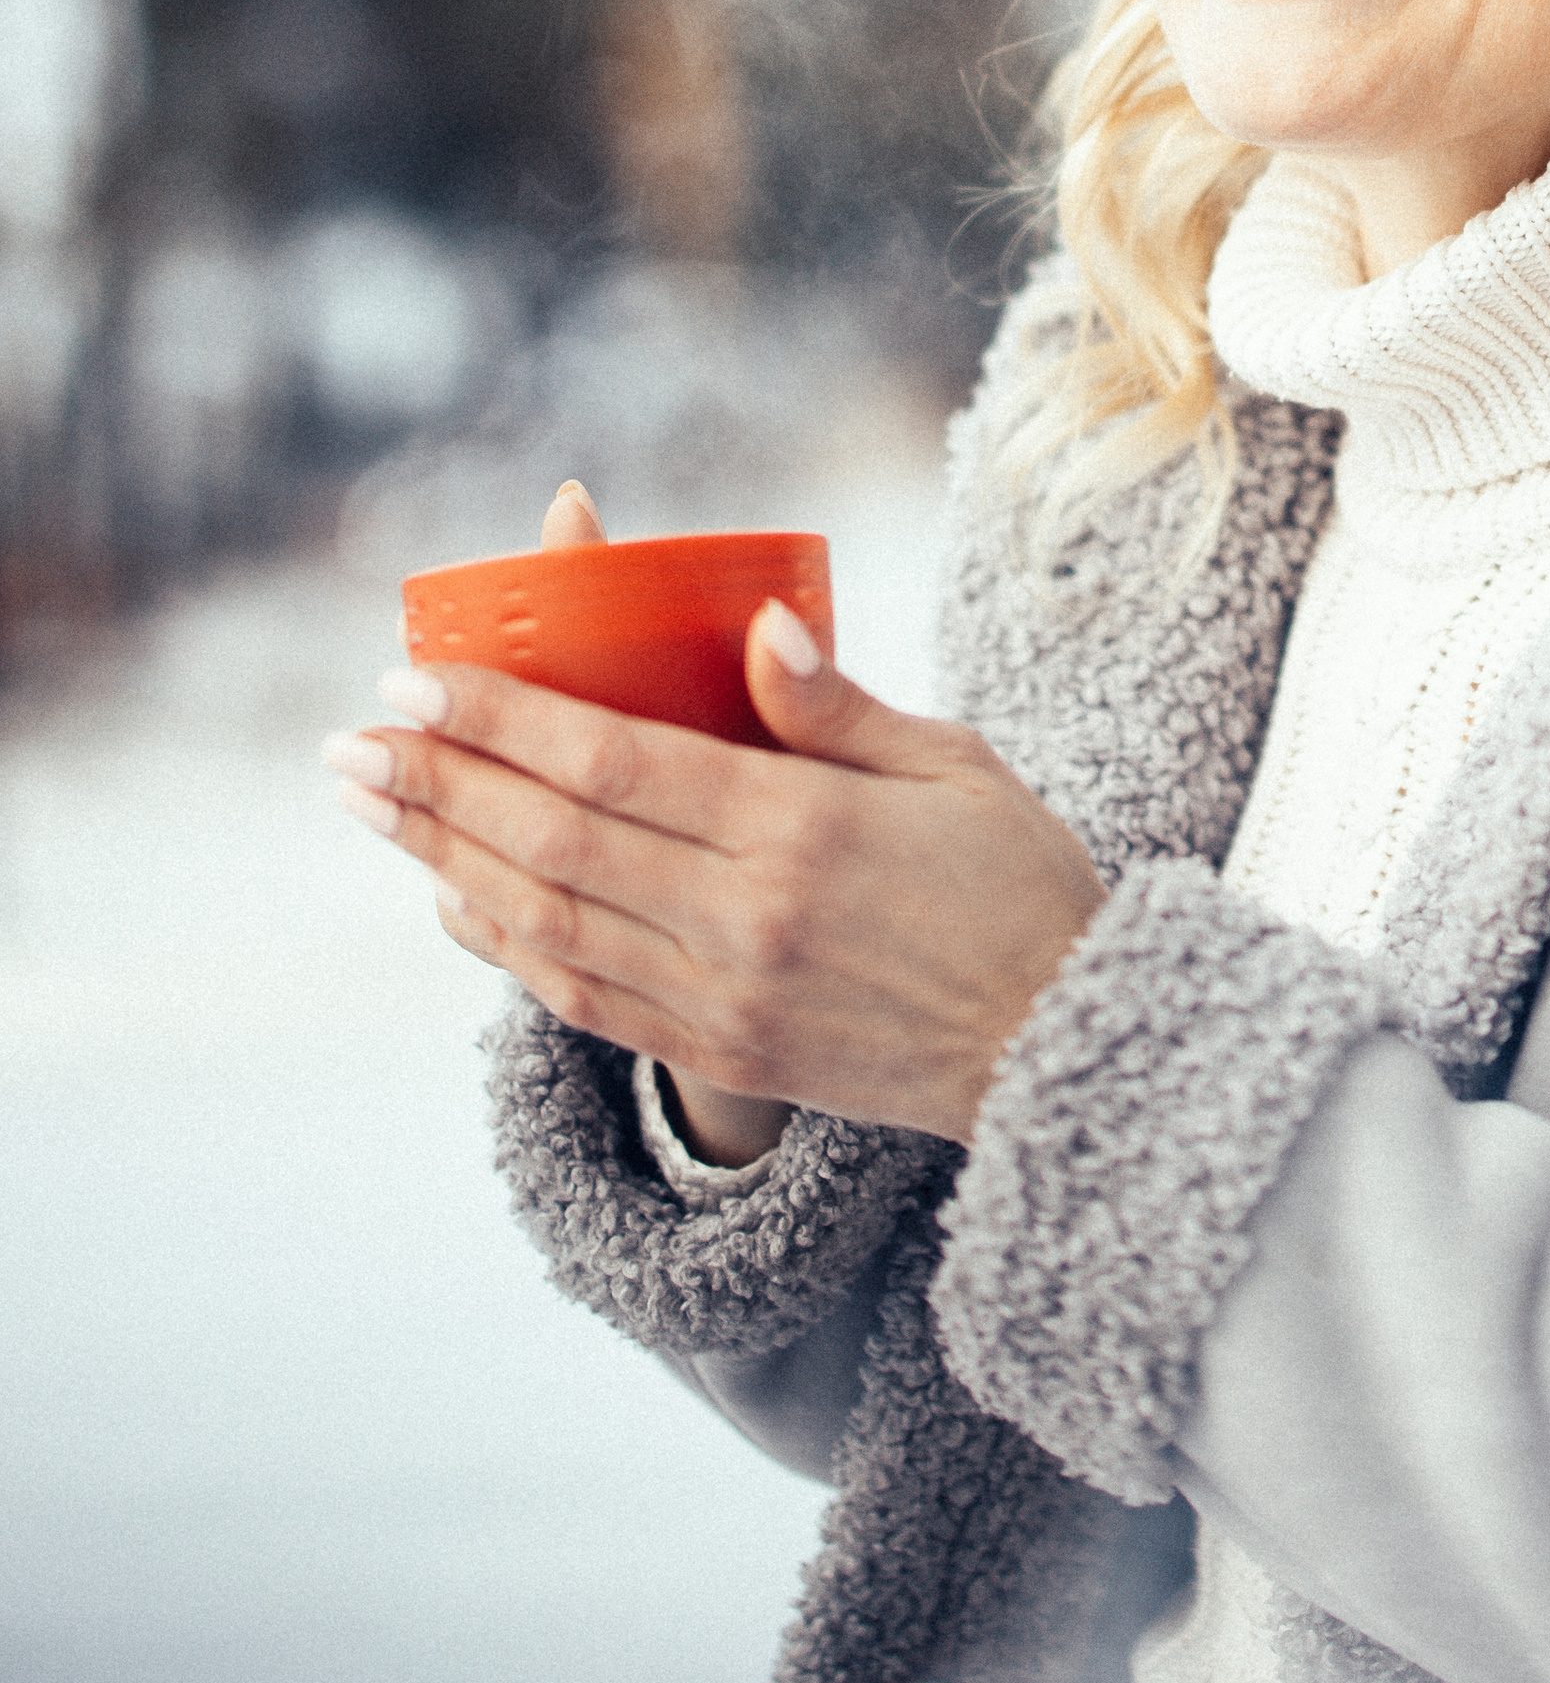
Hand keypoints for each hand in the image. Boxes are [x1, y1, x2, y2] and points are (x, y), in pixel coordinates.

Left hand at [325, 484, 1102, 1150]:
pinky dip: (502, 946)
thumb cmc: (1023, 889)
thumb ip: (841, 707)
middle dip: (437, 783)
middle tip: (350, 741)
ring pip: (546, 920)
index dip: (498, 721)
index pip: (611, 762)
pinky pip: (581, 997)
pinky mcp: (726, 1049)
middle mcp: (743, 918)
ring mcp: (725, 994)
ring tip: (368, 804)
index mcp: (800, 832)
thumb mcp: (957, 769)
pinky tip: (450, 899)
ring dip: (441, 858)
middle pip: (552, 839)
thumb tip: (754, 627)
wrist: (1065, 1055)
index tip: (412, 681)